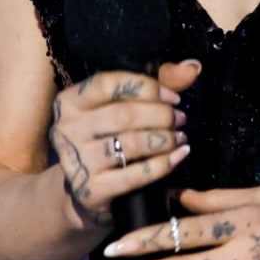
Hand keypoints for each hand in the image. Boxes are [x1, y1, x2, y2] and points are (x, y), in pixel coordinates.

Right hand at [49, 61, 200, 228]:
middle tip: (180, 119)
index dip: (147, 87)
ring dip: (164, 139)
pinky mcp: (91, 190)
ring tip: (181, 138)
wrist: (83, 192)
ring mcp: (77, 161)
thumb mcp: (120, 107)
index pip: (108, 84)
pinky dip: (163, 164)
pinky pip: (135, 175)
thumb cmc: (106, 139)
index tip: (173, 97)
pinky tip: (179, 156)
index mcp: (70, 101)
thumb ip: (156, 84)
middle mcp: (67, 129)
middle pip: (123, 115)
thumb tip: (192, 68)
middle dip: (161, 116)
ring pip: (131, 144)